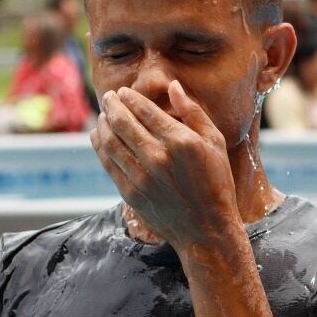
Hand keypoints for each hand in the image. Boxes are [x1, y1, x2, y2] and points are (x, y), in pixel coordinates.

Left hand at [90, 81, 238, 246]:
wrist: (207, 230)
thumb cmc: (216, 184)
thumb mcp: (215, 143)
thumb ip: (193, 112)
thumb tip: (173, 86)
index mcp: (181, 141)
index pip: (145, 110)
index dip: (129, 98)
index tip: (123, 92)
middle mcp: (158, 157)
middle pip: (123, 122)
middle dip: (112, 105)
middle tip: (109, 97)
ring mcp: (141, 176)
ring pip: (111, 141)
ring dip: (103, 123)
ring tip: (103, 115)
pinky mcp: (130, 193)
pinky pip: (108, 163)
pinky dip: (100, 146)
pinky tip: (99, 136)